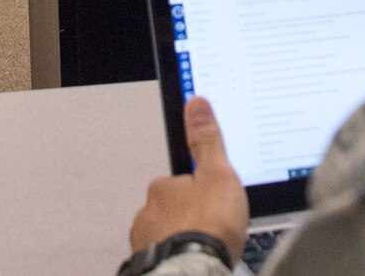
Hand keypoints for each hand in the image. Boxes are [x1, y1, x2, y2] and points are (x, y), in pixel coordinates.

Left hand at [129, 97, 247, 256]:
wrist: (195, 269)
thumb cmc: (207, 227)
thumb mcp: (218, 173)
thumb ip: (206, 140)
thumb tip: (196, 104)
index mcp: (163, 188)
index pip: (180, 182)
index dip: (200, 191)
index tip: (213, 203)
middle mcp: (148, 212)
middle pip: (171, 209)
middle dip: (188, 215)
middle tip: (212, 225)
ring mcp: (146, 240)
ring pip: (165, 233)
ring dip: (180, 236)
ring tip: (204, 246)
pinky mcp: (149, 263)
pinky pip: (162, 254)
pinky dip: (175, 255)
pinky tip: (192, 257)